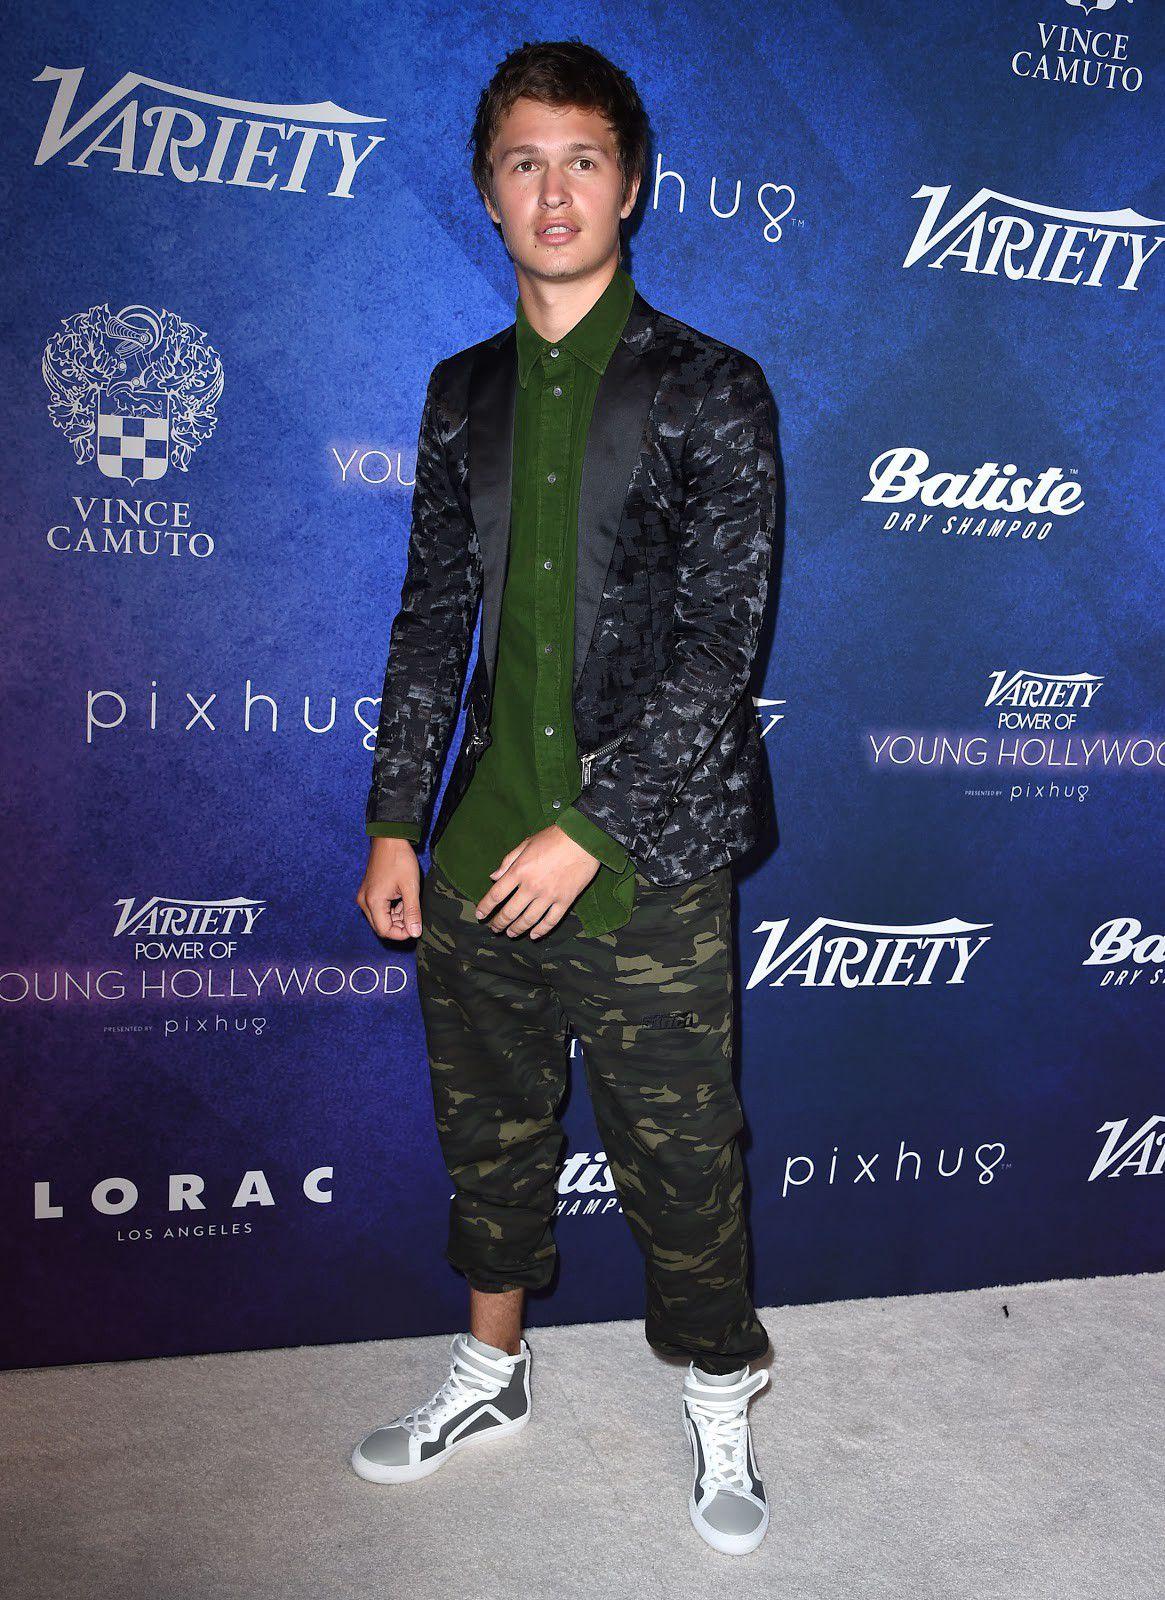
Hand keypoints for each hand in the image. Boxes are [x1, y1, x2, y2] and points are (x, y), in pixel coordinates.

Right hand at [357, 836, 422, 939]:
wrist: (389, 838)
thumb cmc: (400, 860)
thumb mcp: (410, 887)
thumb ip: (412, 912)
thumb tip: (415, 933)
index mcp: (373, 902)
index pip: (385, 931)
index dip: (401, 933)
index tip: (415, 927)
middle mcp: (364, 901)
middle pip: (381, 926)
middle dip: (399, 926)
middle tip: (414, 916)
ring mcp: (364, 896)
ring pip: (380, 918)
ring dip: (396, 917)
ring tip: (409, 904)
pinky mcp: (368, 891)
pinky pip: (378, 909)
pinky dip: (391, 909)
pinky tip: (402, 900)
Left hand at [475, 826, 599, 938]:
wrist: (583, 839)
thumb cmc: (554, 837)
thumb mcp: (526, 843)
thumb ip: (508, 861)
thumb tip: (493, 876)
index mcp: (519, 871)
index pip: (496, 894)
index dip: (486, 907)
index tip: (481, 915)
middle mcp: (532, 886)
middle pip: (510, 912)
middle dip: (499, 923)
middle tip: (495, 928)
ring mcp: (549, 896)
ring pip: (528, 920)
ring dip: (517, 929)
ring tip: (511, 933)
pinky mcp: (565, 901)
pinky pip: (551, 921)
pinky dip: (541, 930)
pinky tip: (534, 935)